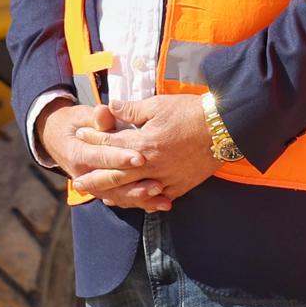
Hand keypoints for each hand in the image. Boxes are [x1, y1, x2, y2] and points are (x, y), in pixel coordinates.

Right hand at [36, 100, 169, 211]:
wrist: (62, 140)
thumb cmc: (78, 125)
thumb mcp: (83, 117)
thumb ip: (97, 118)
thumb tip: (104, 111)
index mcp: (78, 155)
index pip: (101, 158)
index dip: (120, 158)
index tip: (140, 158)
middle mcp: (84, 175)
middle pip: (111, 183)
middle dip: (134, 184)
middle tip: (157, 183)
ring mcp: (94, 186)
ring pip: (118, 196)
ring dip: (140, 197)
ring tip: (161, 195)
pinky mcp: (105, 190)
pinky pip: (123, 199)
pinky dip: (141, 202)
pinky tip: (161, 202)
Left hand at [72, 96, 220, 200]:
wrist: (227, 125)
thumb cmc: (193, 112)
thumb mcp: (160, 104)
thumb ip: (133, 108)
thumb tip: (111, 106)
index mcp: (143, 142)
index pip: (110, 142)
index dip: (93, 138)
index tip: (80, 136)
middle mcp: (150, 164)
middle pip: (115, 175)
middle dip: (94, 178)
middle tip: (78, 181)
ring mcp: (165, 177)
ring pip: (133, 190)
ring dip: (115, 194)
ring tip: (102, 196)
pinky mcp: (181, 184)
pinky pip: (158, 197)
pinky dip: (145, 201)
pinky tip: (138, 202)